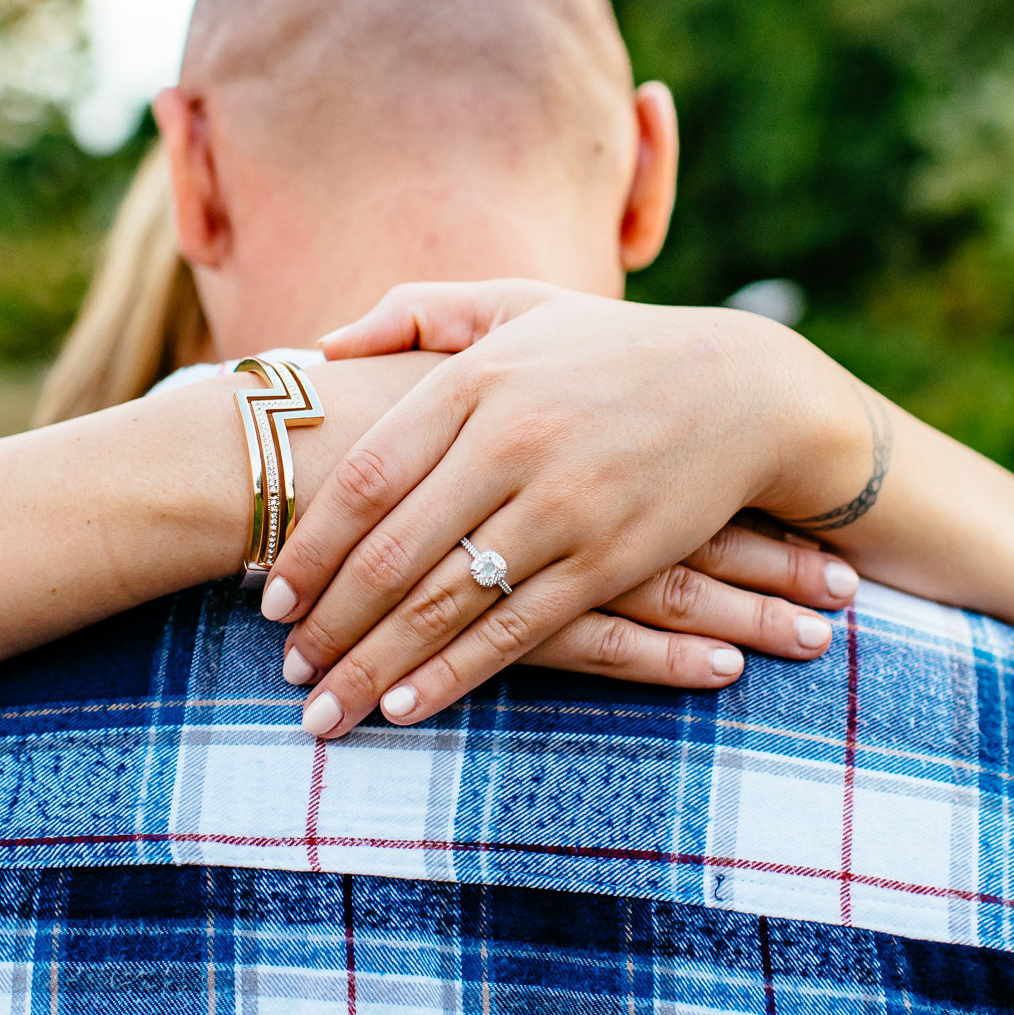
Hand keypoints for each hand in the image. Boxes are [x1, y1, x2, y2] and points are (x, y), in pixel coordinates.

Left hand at [268, 280, 875, 737]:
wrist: (745, 389)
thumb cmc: (614, 348)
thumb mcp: (518, 303)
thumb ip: (417, 312)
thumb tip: (324, 348)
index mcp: (476, 381)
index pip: (366, 479)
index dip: (310, 547)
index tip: (267, 597)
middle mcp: (512, 442)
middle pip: (393, 552)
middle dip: (330, 624)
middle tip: (285, 672)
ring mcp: (564, 505)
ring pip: (446, 603)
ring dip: (376, 665)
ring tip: (327, 711)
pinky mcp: (611, 558)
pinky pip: (517, 631)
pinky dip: (455, 676)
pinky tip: (406, 708)